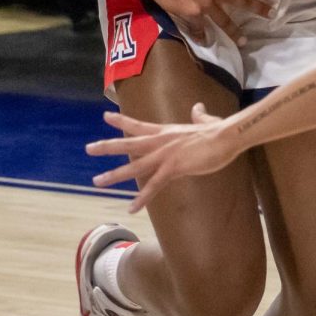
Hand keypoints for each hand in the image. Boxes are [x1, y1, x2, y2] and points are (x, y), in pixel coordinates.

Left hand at [87, 108, 241, 211]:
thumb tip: (198, 107)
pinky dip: (142, 198)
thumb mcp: (206, 120)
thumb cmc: (219, 130)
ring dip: (115, 174)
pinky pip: (154, 186)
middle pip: (128, 143)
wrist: (227, 136)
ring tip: (97, 181)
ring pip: (134, 166)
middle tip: (88, 148)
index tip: (105, 116)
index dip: (121, 121)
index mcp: (166, 131)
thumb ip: (199, 116)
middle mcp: (161, 142)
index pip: (138, 125)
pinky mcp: (174, 168)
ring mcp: (165, 155)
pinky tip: (132, 208)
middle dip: (107, 147)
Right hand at [144, 0, 277, 44]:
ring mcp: (208, 4)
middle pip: (244, 1)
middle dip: (260, 8)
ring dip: (236, 32)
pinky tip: (205, 41)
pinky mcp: (196, 14)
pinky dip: (202, 35)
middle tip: (272, 14)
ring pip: (226, 21)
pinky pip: (201, 28)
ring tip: (245, 41)